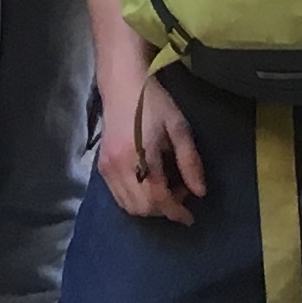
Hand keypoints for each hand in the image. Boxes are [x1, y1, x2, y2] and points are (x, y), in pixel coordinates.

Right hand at [97, 67, 207, 221]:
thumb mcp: (179, 128)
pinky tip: (149, 183)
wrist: (122, 85)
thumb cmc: (153, 103)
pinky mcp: (101, 167)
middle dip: (164, 209)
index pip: (158, 198)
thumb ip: (190, 161)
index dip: (176, 212)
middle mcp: (118, 166)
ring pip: (128, 206)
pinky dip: (136, 199)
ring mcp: (106, 168)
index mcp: (140, 155)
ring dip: (150, 207)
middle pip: (142, 208)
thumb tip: (199, 193)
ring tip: (166, 188)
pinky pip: (119, 197)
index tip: (190, 217)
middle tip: (181, 193)